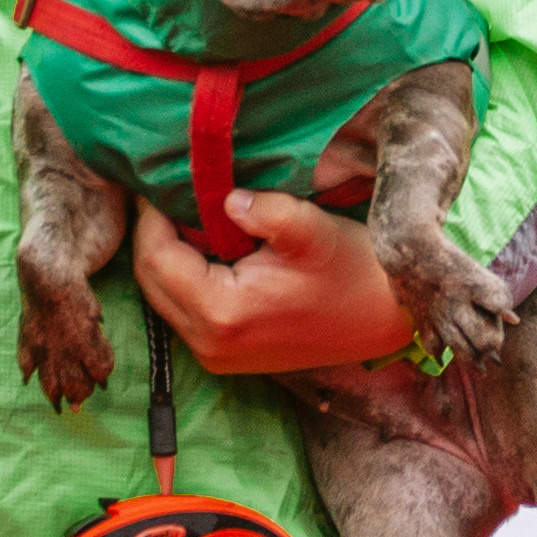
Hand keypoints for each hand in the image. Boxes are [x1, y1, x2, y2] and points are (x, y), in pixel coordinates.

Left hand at [132, 193, 412, 374]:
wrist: (386, 318)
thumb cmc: (352, 272)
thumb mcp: (310, 230)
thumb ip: (265, 210)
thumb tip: (225, 198)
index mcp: (221, 313)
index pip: (155, 256)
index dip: (151, 215)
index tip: (159, 180)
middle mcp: (210, 344)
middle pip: (150, 279)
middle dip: (154, 233)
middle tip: (168, 192)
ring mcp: (217, 356)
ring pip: (163, 295)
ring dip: (168, 254)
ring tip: (189, 214)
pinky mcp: (227, 356)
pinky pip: (184, 310)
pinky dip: (186, 276)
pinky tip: (209, 246)